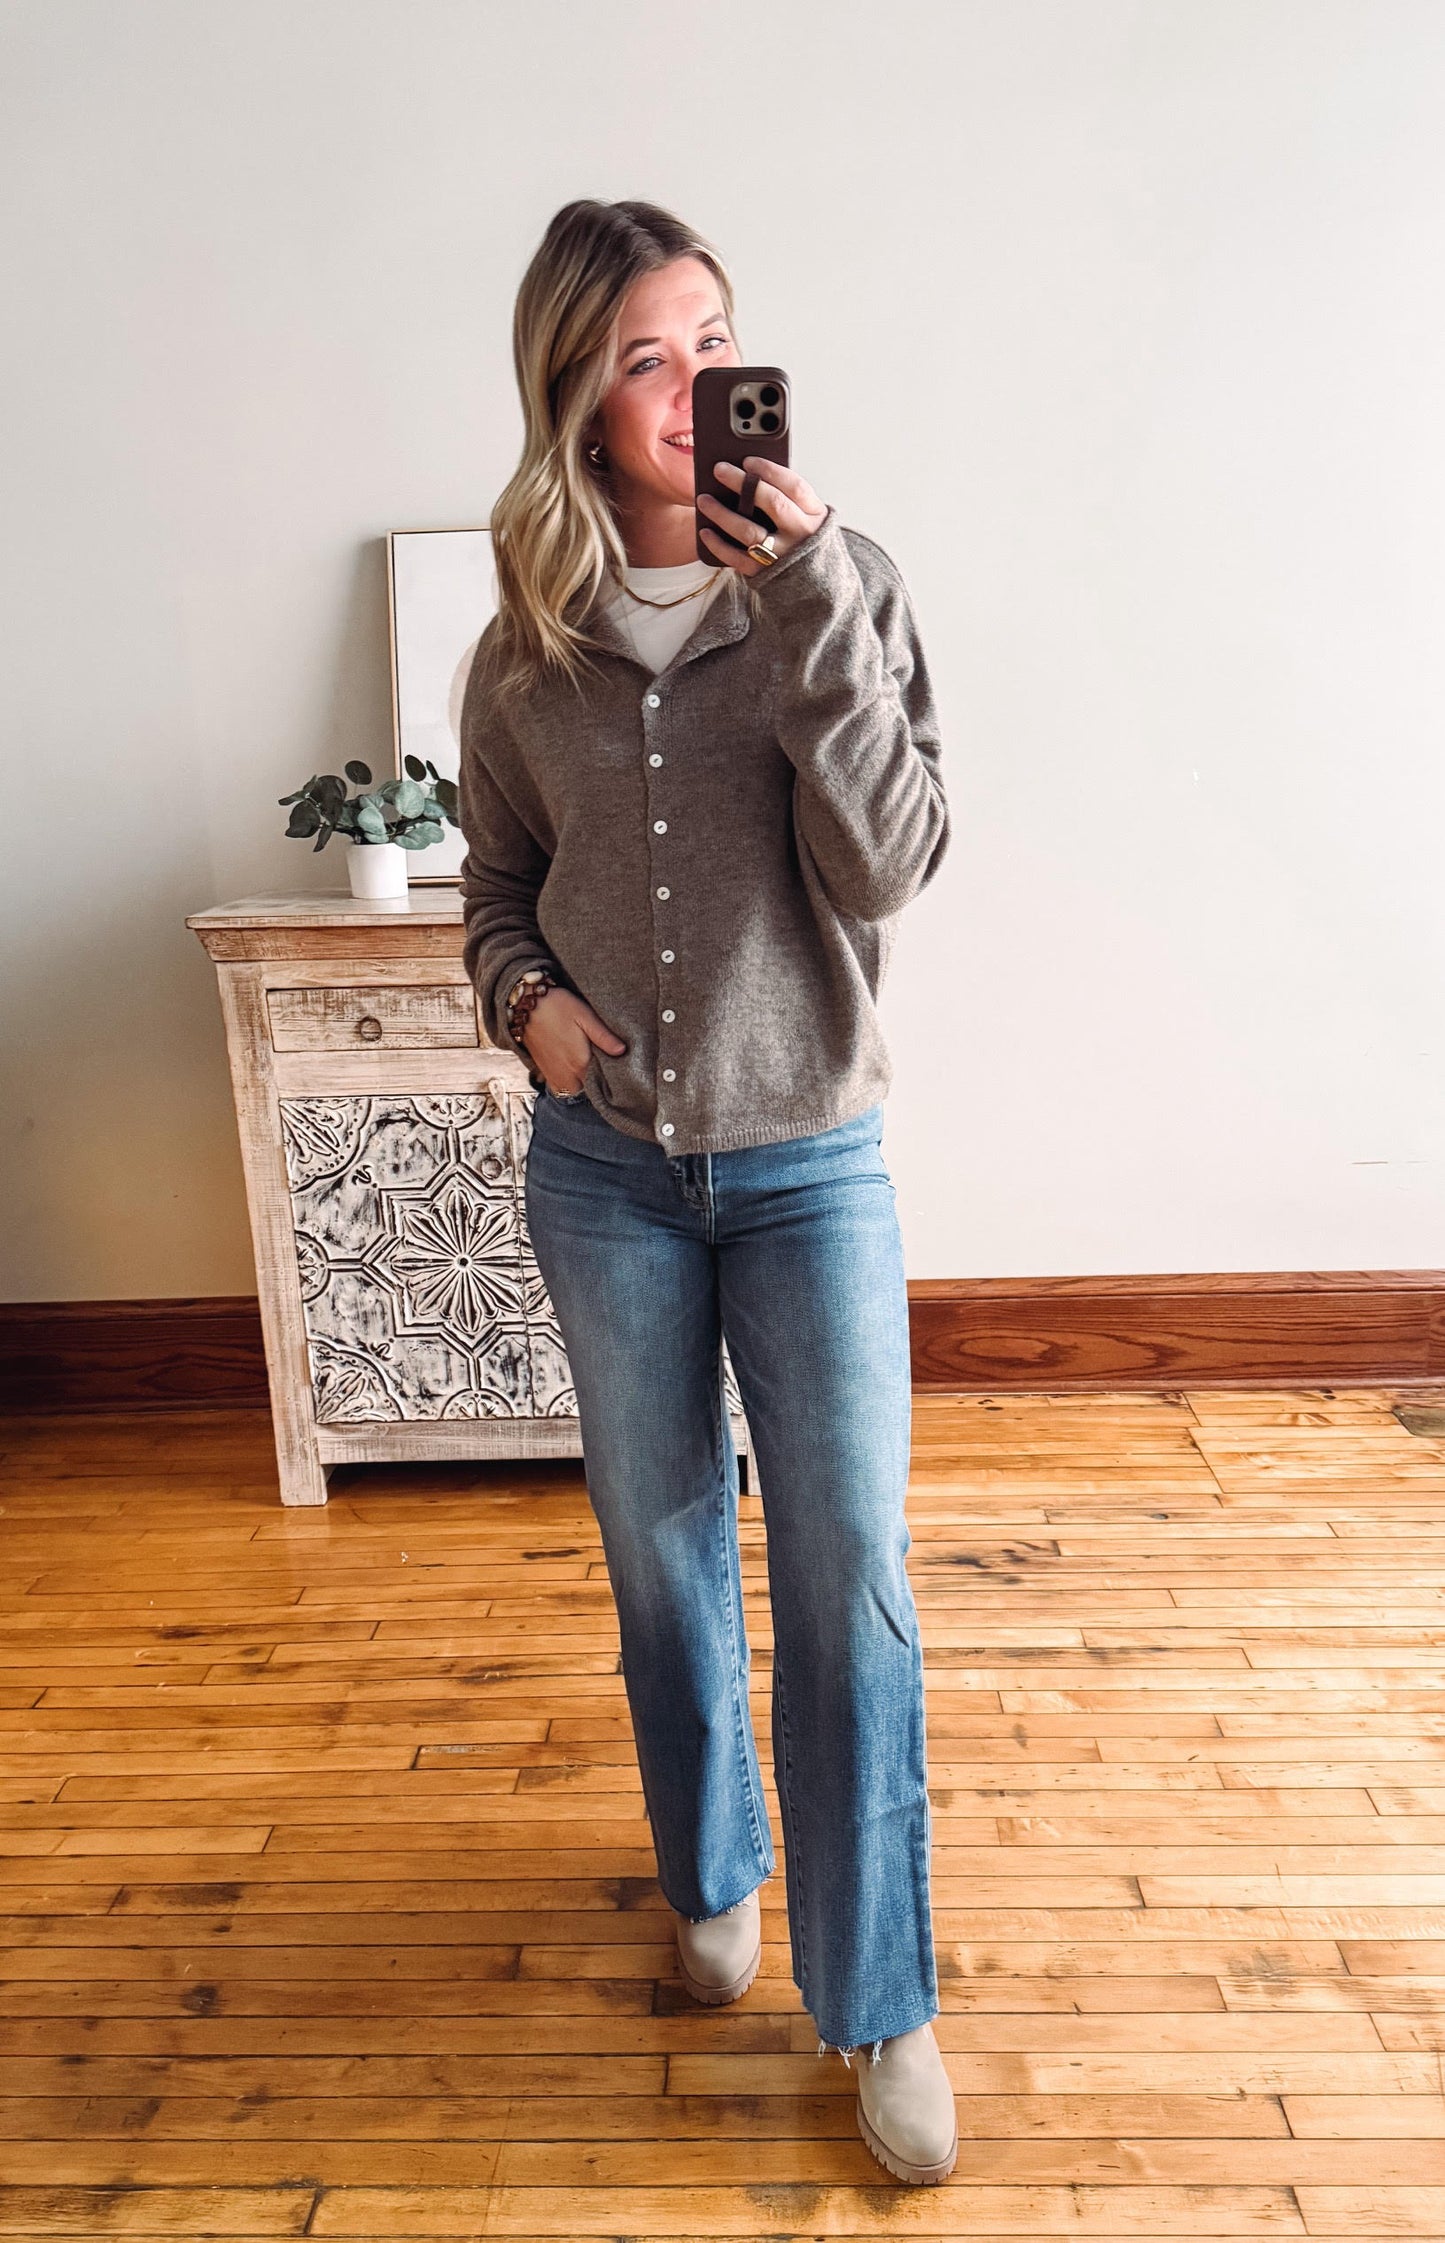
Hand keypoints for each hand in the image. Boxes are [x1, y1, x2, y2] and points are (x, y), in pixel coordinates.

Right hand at [521, 986, 625, 1095]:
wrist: (524, 1005)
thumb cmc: (556, 1006)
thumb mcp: (584, 1016)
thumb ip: (603, 1036)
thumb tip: (622, 1051)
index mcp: (581, 1062)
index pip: (604, 1078)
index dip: (610, 1071)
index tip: (614, 1061)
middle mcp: (567, 1074)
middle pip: (590, 1086)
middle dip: (597, 1078)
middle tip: (599, 1060)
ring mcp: (554, 1075)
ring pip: (575, 1089)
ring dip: (582, 1081)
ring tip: (586, 1063)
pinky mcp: (545, 1073)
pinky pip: (561, 1088)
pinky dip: (568, 1083)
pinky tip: (572, 1068)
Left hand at [697, 456, 827, 576]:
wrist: (814, 584)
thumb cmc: (803, 540)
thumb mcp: (808, 517)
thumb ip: (789, 498)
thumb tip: (750, 472)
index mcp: (815, 514)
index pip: (794, 486)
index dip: (770, 470)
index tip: (748, 460)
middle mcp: (801, 534)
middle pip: (771, 502)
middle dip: (743, 483)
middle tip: (719, 469)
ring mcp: (782, 555)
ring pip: (749, 530)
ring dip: (723, 513)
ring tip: (704, 499)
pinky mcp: (765, 573)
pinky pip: (737, 557)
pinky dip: (718, 544)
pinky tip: (704, 531)